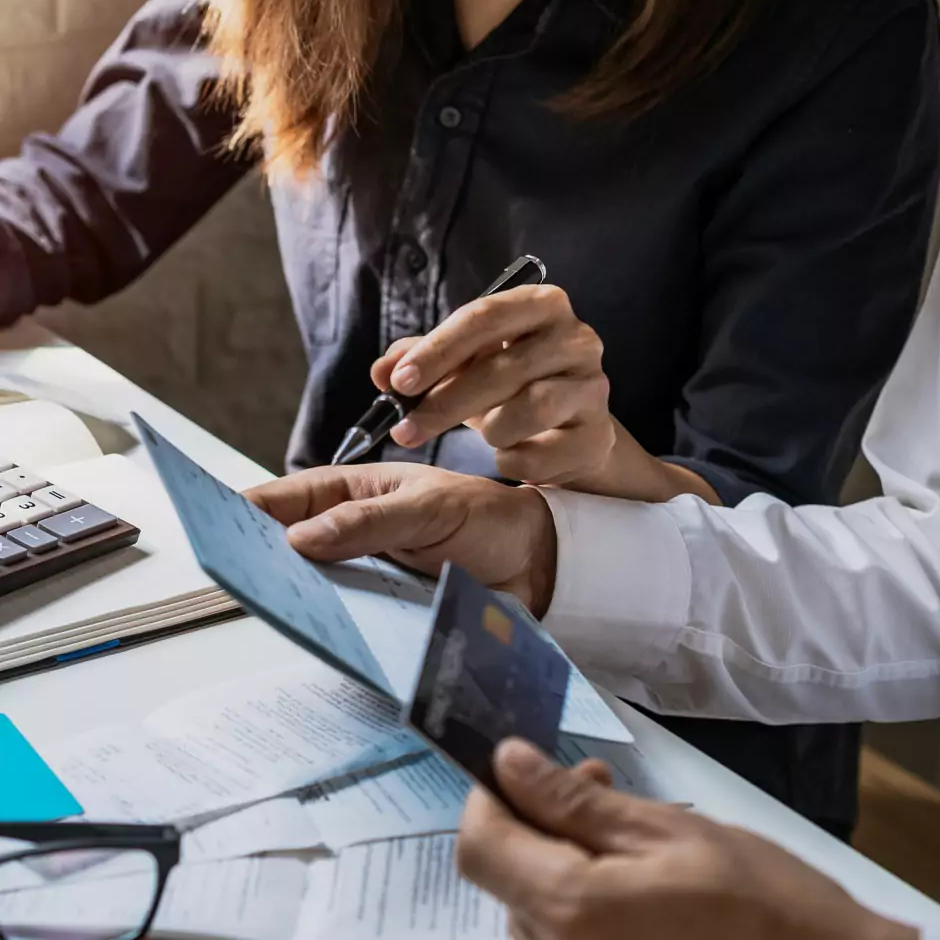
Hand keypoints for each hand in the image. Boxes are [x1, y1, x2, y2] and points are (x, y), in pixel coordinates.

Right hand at [247, 463, 557, 613]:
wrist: (536, 565)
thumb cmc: (486, 519)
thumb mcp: (430, 509)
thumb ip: (368, 522)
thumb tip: (299, 540)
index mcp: (352, 493)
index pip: (285, 499)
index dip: (245, 509)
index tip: (210, 525)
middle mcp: (349, 534)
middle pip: (287, 548)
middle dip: (258, 560)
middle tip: (232, 579)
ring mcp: (363, 575)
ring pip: (312, 587)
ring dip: (294, 598)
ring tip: (271, 613)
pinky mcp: (381, 612)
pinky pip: (345, 618)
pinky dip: (331, 627)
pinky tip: (321, 638)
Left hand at [372, 285, 615, 485]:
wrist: (570, 430)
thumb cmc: (512, 387)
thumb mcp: (468, 364)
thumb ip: (423, 360)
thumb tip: (381, 372)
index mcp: (541, 305)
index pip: (484, 316)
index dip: (438, 350)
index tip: (398, 382)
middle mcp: (577, 338)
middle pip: (502, 367)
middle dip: (445, 403)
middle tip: (404, 430)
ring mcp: (593, 387)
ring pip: (529, 409)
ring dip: (490, 430)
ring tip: (481, 437)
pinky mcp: (599, 434)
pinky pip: (545, 453)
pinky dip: (516, 460)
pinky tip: (508, 456)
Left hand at [458, 739, 917, 939]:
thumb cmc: (755, 898)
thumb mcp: (664, 831)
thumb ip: (572, 801)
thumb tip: (505, 761)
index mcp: (566, 911)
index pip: (478, 844)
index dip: (491, 796)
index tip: (530, 765)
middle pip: (506, 871)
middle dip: (538, 818)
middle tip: (601, 781)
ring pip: (534, 901)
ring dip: (562, 853)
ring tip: (626, 824)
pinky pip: (564, 932)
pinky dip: (581, 893)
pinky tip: (630, 874)